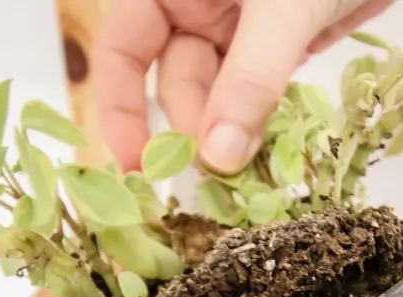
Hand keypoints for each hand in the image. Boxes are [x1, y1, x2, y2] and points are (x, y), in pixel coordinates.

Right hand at [93, 0, 396, 172]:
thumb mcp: (281, 8)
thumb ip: (250, 78)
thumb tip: (219, 156)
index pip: (121, 51)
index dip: (121, 109)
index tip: (139, 166)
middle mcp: (195, 5)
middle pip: (177, 82)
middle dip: (195, 127)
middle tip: (223, 172)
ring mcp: (238, 26)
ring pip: (221, 94)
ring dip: (233, 134)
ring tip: (252, 173)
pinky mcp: (279, 44)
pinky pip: (259, 93)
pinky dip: (263, 122)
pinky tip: (271, 152)